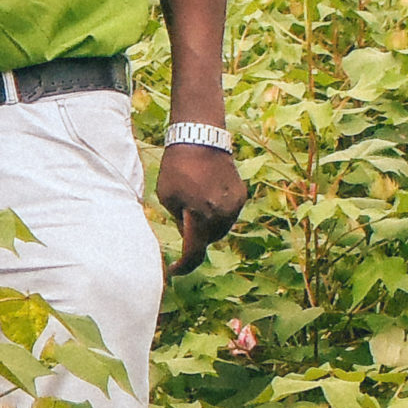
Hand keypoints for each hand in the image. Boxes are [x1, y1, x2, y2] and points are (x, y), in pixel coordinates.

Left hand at [156, 142, 246, 277]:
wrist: (201, 138)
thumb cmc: (177, 167)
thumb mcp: (167, 196)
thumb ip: (178, 220)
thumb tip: (188, 233)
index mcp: (200, 217)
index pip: (193, 254)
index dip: (183, 267)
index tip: (174, 270)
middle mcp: (221, 215)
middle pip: (207, 241)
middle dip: (195, 238)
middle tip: (183, 221)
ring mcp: (234, 206)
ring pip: (220, 229)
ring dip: (207, 226)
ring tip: (195, 203)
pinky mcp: (240, 195)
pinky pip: (228, 214)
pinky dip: (217, 212)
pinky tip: (207, 195)